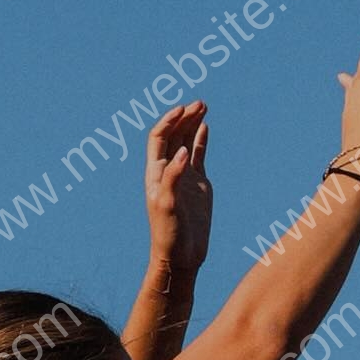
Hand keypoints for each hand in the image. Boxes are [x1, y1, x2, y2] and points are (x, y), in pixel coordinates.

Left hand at [144, 100, 210, 277]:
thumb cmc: (168, 234)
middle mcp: (168, 171)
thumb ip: (173, 177)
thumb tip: (183, 151)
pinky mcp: (198, 185)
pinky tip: (204, 126)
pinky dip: (200, 140)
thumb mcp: (168, 205)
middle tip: (199, 103)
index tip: (183, 110)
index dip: (169, 121)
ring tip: (203, 107)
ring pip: (186, 142)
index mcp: (155, 173)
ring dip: (192, 123)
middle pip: (173, 135)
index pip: (159, 138)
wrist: (180, 256)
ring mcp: (184, 177)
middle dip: (184, 117)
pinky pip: (199, 156)